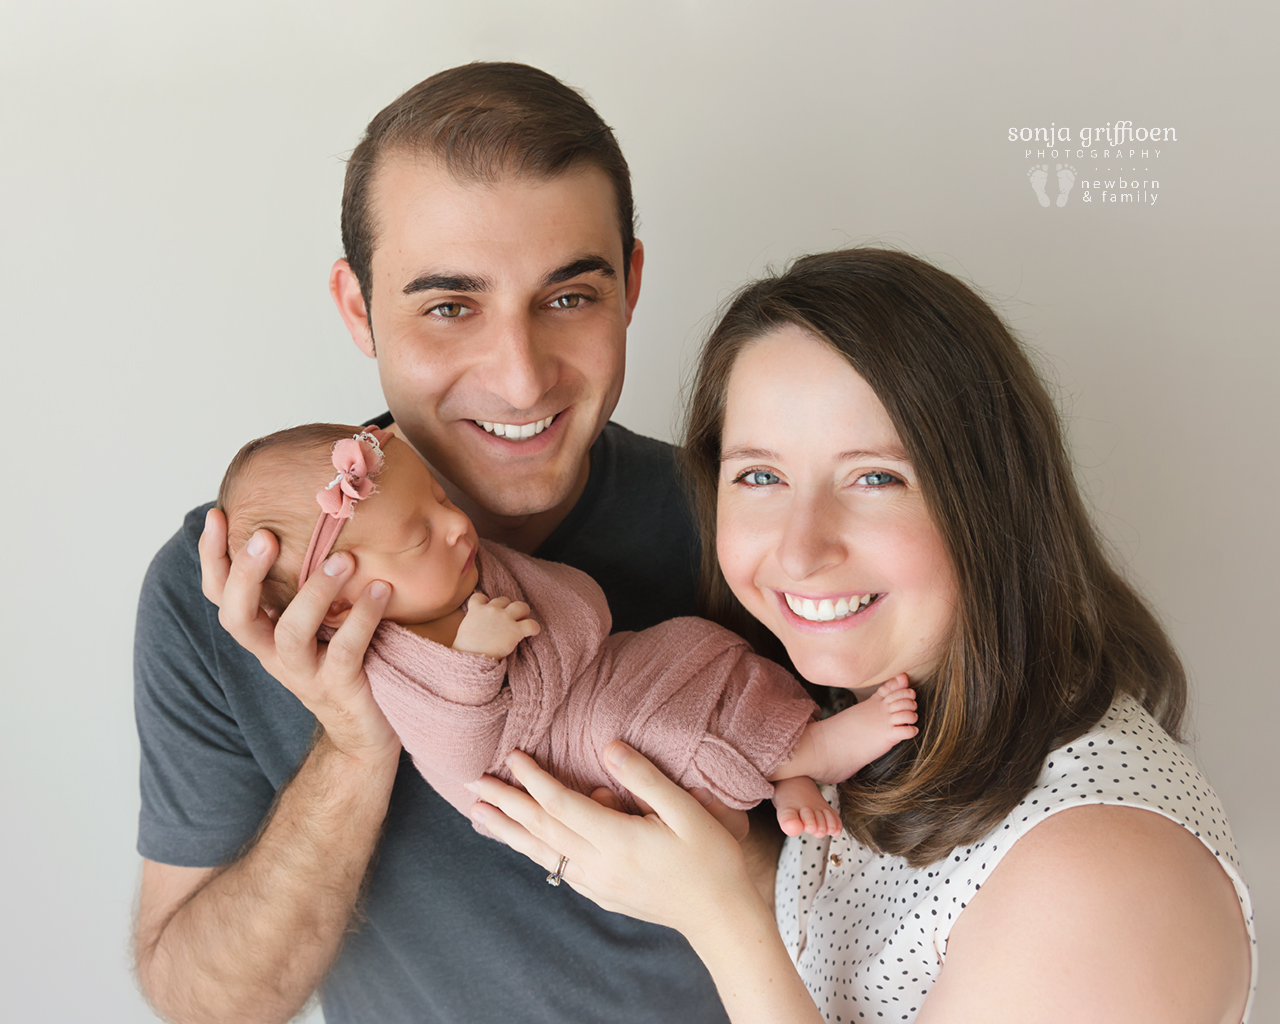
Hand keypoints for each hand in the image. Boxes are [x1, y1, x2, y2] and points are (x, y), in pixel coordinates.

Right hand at [198, 508, 400, 765]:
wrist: (366, 732)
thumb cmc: (345, 662)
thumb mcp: (320, 620)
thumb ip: (309, 583)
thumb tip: (320, 519)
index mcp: (264, 633)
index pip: (221, 595)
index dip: (212, 559)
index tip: (218, 515)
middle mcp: (274, 654)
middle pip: (237, 617)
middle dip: (245, 575)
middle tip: (264, 536)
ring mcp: (305, 674)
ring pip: (291, 634)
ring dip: (314, 592)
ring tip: (343, 559)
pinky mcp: (340, 688)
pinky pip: (345, 651)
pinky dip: (363, 617)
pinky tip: (381, 589)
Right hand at [452, 593, 540, 657]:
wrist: (469, 658)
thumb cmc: (465, 648)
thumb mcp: (464, 628)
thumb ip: (473, 620)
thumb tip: (480, 626)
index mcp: (476, 609)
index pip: (480, 597)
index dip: (486, 602)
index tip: (489, 609)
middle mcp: (491, 609)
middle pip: (504, 600)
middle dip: (507, 608)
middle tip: (508, 619)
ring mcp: (504, 618)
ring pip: (520, 606)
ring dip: (523, 612)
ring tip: (523, 620)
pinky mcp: (515, 630)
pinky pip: (531, 624)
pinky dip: (534, 628)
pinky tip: (533, 632)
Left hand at [468, 746, 760, 937]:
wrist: (720, 918)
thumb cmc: (710, 859)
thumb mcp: (687, 811)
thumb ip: (645, 779)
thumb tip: (609, 748)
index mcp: (617, 840)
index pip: (561, 803)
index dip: (533, 778)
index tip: (513, 755)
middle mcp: (598, 864)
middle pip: (541, 827)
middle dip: (506, 802)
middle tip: (474, 781)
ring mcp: (597, 883)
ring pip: (542, 851)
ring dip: (508, 830)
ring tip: (478, 814)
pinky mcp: (601, 893)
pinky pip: (557, 866)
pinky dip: (533, 849)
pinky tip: (523, 841)